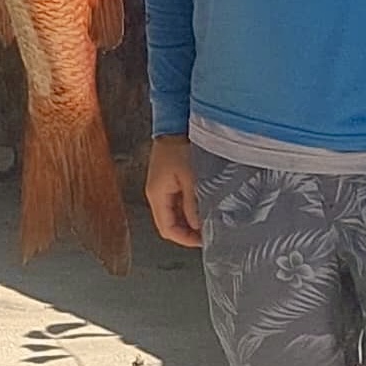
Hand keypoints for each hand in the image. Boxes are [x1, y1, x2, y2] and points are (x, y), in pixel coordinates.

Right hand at [145, 135, 202, 249]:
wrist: (174, 124)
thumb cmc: (179, 147)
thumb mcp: (190, 179)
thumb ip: (193, 204)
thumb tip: (198, 226)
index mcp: (156, 195)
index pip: (167, 228)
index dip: (184, 239)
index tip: (203, 241)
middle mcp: (156, 194)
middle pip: (170, 223)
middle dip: (188, 231)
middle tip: (209, 233)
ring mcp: (162, 187)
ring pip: (175, 214)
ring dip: (190, 220)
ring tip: (209, 220)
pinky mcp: (169, 181)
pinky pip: (178, 202)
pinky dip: (189, 209)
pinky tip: (203, 206)